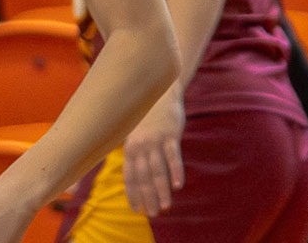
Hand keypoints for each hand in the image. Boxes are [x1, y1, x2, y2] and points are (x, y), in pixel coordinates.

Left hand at [122, 94, 185, 216]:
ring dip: (161, 190)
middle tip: (153, 214)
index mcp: (130, 147)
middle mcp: (140, 145)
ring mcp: (155, 140)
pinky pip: (173, 157)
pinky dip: (175, 171)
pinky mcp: (170, 135)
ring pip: (158, 170)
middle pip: (143, 177)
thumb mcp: (135, 133)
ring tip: (165, 206)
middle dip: (147, 197)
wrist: (160, 93)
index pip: (129, 176)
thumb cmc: (147, 117)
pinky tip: (177, 186)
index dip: (133, 193)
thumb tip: (132, 172)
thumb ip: (134, 152)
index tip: (137, 210)